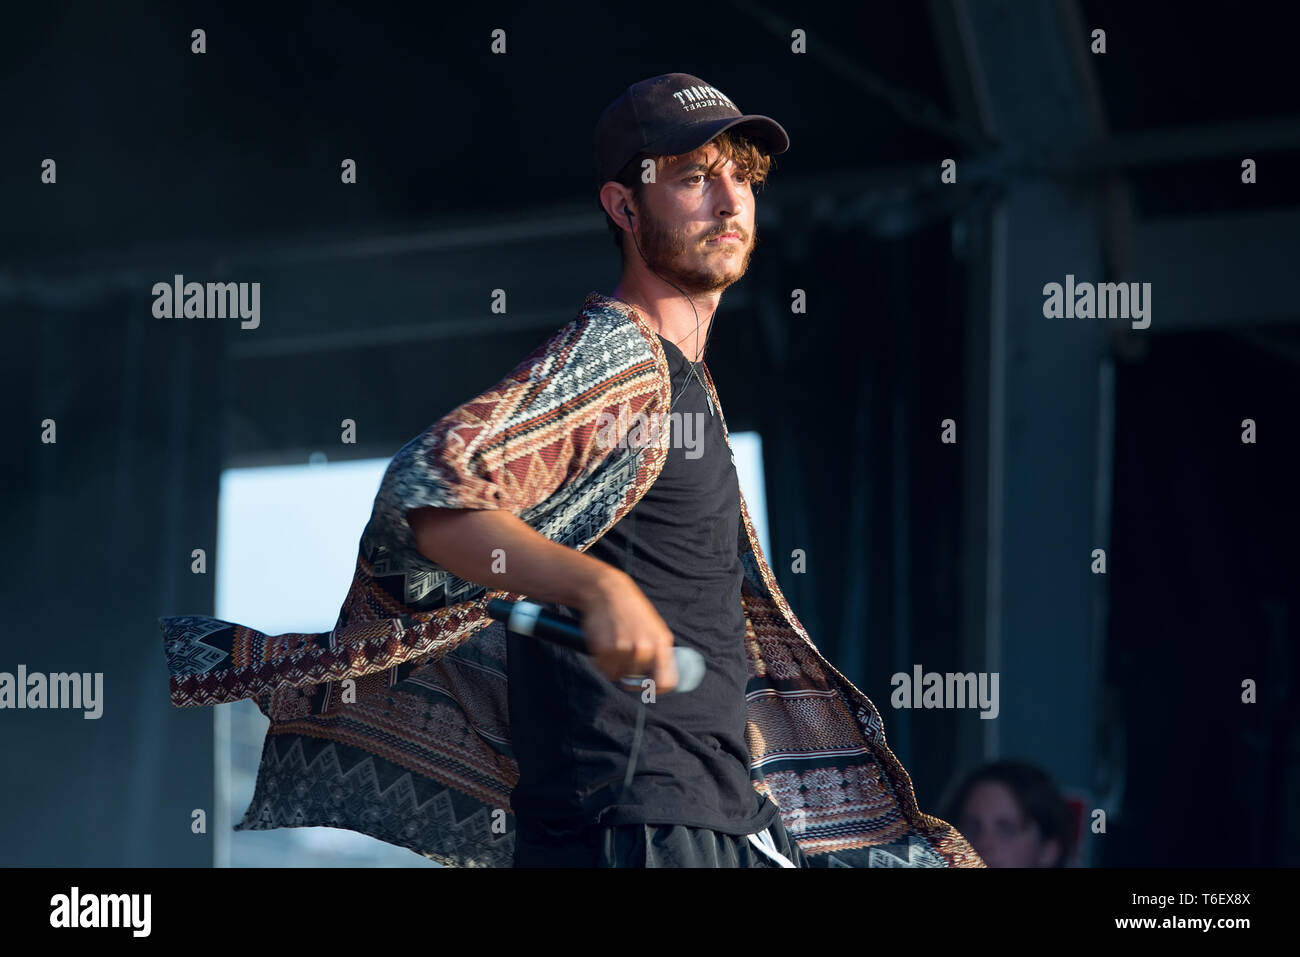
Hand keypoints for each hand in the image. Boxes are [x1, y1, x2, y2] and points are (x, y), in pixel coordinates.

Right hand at [576, 568, 677, 692]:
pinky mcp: (605, 648)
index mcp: (662, 643)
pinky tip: (603, 643)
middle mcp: (646, 648)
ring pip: (618, 676)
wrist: (607, 590)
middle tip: (624, 654)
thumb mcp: (654, 628)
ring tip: (613, 644)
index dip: (657, 688)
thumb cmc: (631, 610)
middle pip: (638, 681)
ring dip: (613, 666)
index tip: (649, 685)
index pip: (667, 682)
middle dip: (629, 672)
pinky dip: (601, 661)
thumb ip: (659, 652)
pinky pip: (603, 668)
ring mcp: (625, 649)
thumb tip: (660, 680)